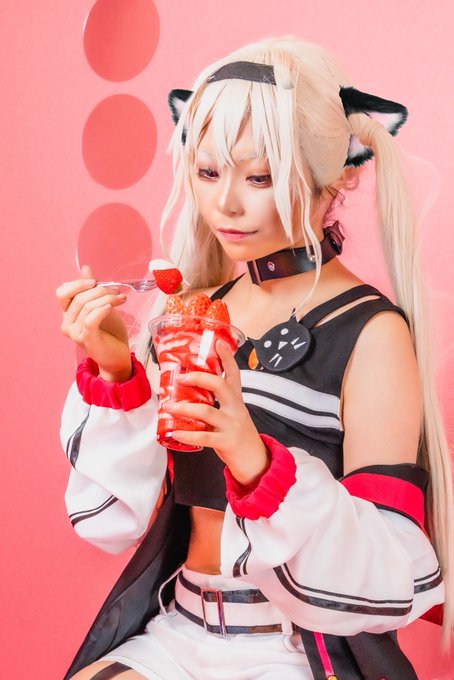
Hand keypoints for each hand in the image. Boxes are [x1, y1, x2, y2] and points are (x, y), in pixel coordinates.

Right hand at [56, 265, 131, 380]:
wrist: (118, 354)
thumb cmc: (110, 331)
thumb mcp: (101, 304)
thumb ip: (92, 289)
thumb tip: (86, 268)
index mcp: (68, 313)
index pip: (62, 292)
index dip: (78, 284)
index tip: (96, 282)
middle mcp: (67, 323)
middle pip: (78, 298)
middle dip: (99, 290)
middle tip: (116, 291)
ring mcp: (75, 333)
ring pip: (87, 307)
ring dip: (107, 298)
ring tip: (121, 298)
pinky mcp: (87, 340)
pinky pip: (91, 319)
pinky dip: (102, 310)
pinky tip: (111, 307)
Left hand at [166, 340, 269, 486]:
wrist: (254, 458)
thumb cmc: (237, 432)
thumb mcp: (232, 412)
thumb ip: (217, 401)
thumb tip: (190, 389)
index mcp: (236, 399)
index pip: (233, 374)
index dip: (226, 358)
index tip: (218, 343)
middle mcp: (235, 408)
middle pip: (220, 385)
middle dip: (199, 378)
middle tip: (180, 378)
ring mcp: (231, 425)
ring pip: (207, 411)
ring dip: (185, 408)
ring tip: (169, 407)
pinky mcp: (226, 441)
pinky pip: (204, 436)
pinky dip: (187, 434)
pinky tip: (175, 433)